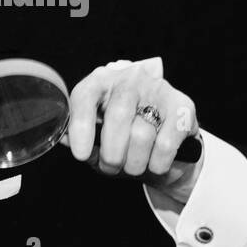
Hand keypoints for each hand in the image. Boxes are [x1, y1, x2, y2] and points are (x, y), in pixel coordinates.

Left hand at [66, 56, 202, 198]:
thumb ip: (80, 140)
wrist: (166, 145)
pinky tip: (156, 162)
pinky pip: (166, 144)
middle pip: (117, 116)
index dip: (81, 126)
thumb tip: (63, 139)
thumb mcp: (98, 141)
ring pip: (142, 135)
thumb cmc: (124, 140)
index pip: (85, 95)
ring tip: (134, 166)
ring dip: (135, 163)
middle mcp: (130, 78)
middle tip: (111, 167)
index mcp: (101, 82)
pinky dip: (158, 163)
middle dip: (112, 154)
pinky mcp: (183, 106)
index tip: (81, 154)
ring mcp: (159, 89)